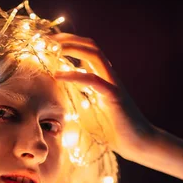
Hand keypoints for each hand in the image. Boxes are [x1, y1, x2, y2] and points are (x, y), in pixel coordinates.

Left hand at [53, 33, 154, 160]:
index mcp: (102, 78)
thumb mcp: (88, 113)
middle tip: (46, 40)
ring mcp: (113, 83)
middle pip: (90, 46)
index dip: (68, 43)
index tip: (47, 44)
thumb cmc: (113, 130)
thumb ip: (76, 102)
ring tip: (52, 49)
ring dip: (72, 48)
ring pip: (95, 55)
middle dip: (68, 39)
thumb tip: (56, 101)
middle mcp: (109, 76)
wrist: (136, 142)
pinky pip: (93, 80)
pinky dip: (74, 75)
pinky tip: (57, 75)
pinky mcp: (114, 95)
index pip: (86, 51)